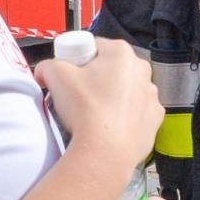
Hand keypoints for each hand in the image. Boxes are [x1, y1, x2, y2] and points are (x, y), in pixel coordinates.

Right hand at [35, 38, 159, 170]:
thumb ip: (48, 65)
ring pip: (127, 90)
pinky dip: (125, 117)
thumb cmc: (84, 108)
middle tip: (79, 97)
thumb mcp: (55, 75)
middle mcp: (142, 69)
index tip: (69, 78)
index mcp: (121, 52)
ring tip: (94, 115)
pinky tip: (111, 127)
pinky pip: (137, 112)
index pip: (93, 47)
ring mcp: (151, 96)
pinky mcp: (155, 120)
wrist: (106, 152)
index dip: (77, 60)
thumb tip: (44, 71)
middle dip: (96, 79)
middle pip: (112, 68)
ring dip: (113, 97)